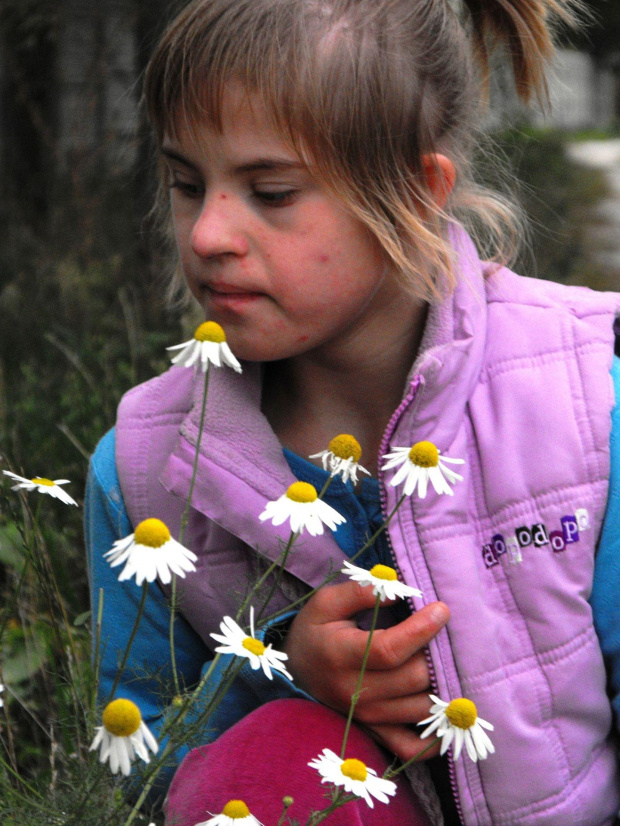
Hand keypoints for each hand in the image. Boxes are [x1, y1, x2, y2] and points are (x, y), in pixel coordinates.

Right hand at [284, 580, 449, 761]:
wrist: (295, 673)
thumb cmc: (315, 632)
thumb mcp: (326, 603)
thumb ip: (360, 592)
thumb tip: (397, 590)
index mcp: (341, 656)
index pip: (390, 649)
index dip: (421, 630)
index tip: (441, 609)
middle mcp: (355, 692)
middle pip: (413, 679)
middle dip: (437, 653)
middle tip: (447, 633)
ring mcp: (367, 717)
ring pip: (421, 709)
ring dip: (443, 685)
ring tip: (449, 661)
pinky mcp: (376, 732)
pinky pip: (412, 747)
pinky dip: (436, 737)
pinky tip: (446, 712)